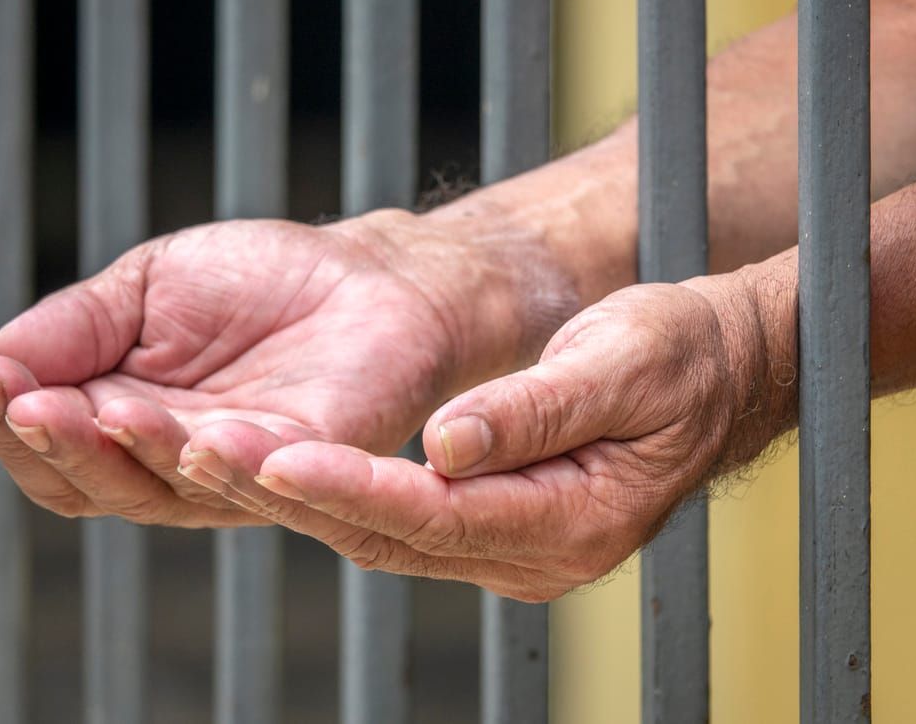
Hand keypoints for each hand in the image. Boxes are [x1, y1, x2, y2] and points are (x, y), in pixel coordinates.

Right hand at [0, 210, 549, 527]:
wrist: (367, 274)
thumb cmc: (257, 281)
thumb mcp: (144, 288)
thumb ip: (73, 328)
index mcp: (125, 419)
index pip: (47, 445)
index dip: (4, 417)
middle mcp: (174, 462)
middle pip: (92, 482)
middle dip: (52, 441)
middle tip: (24, 401)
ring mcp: (242, 473)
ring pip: (167, 490)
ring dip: (128, 452)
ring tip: (99, 409)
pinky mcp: (314, 464)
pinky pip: (266, 480)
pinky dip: (230, 464)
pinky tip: (201, 438)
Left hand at [176, 270, 795, 598]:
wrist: (718, 375)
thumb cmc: (680, 357)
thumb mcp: (623, 363)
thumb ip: (535, 409)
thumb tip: (446, 443)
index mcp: (571, 525)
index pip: (438, 514)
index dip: (351, 488)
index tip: (272, 456)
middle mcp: (532, 558)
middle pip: (390, 537)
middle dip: (291, 496)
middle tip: (197, 450)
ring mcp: (509, 552)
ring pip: (380, 535)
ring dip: (293, 497)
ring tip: (203, 451)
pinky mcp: (489, 529)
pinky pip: (394, 522)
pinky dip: (330, 492)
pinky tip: (268, 459)